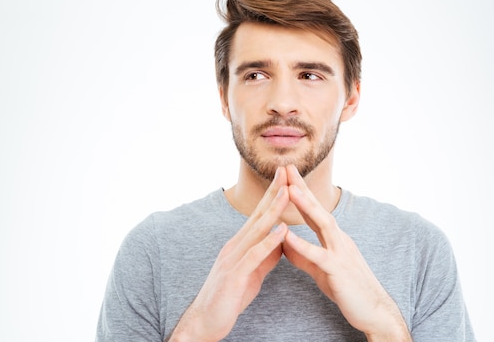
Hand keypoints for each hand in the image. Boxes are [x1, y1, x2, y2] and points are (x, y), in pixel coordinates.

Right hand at [169, 167, 289, 341]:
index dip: (272, 196)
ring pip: (256, 230)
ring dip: (273, 210)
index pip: (259, 214)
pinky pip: (254, 255)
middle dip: (273, 193)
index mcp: (239, 244)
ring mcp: (233, 259)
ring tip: (287, 193)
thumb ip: (266, 256)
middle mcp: (235, 245)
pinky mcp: (235, 275)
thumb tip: (282, 241)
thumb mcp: (253, 272)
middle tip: (286, 172)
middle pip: (257, 214)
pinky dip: (269, 241)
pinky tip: (282, 230)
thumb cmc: (229, 297)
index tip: (286, 178)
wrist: (205, 321)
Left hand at [282, 165, 411, 340]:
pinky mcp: (339, 270)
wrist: (373, 312)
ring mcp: (341, 253)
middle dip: (302, 188)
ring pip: (322, 224)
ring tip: (289, 190)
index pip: (313, 211)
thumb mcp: (321, 270)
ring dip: (305, 206)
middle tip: (287, 168)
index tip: (287, 175)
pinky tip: (287, 236)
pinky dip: (302, 244)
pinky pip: (318, 255)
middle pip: (318, 208)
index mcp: (333, 239)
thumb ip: (304, 257)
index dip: (300, 193)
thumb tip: (285, 245)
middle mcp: (339, 240)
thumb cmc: (347, 290)